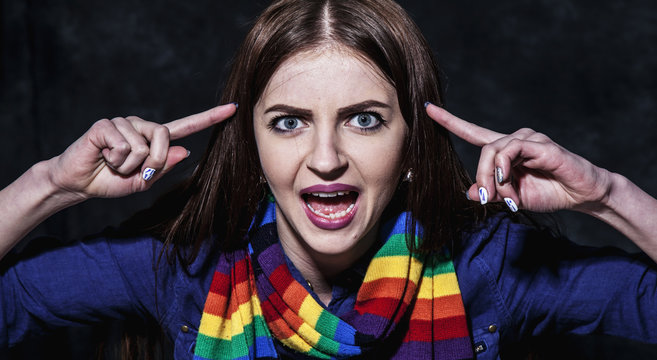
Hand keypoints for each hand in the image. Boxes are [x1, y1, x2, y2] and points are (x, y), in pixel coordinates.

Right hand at [47, 103, 236, 200]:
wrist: (78, 184)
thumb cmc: (110, 181)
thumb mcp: (143, 182)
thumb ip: (163, 167)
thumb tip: (184, 150)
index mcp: (154, 139)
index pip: (186, 126)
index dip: (209, 118)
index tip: (233, 108)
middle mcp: (141, 126)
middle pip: (164, 137)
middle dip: (152, 162)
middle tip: (134, 171)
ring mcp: (123, 123)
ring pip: (142, 146)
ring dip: (128, 165)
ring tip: (113, 163)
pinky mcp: (105, 125)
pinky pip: (123, 146)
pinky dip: (114, 160)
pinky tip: (102, 157)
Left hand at [426, 103, 612, 212]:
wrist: (582, 195)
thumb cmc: (550, 192)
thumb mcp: (513, 197)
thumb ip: (491, 193)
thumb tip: (468, 193)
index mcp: (505, 150)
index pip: (472, 131)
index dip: (450, 121)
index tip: (429, 109)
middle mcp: (515, 139)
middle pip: (482, 149)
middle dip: (480, 177)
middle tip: (485, 199)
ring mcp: (529, 139)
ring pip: (493, 150)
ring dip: (493, 178)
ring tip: (507, 197)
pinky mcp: (541, 144)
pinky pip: (511, 151)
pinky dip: (505, 169)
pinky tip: (510, 182)